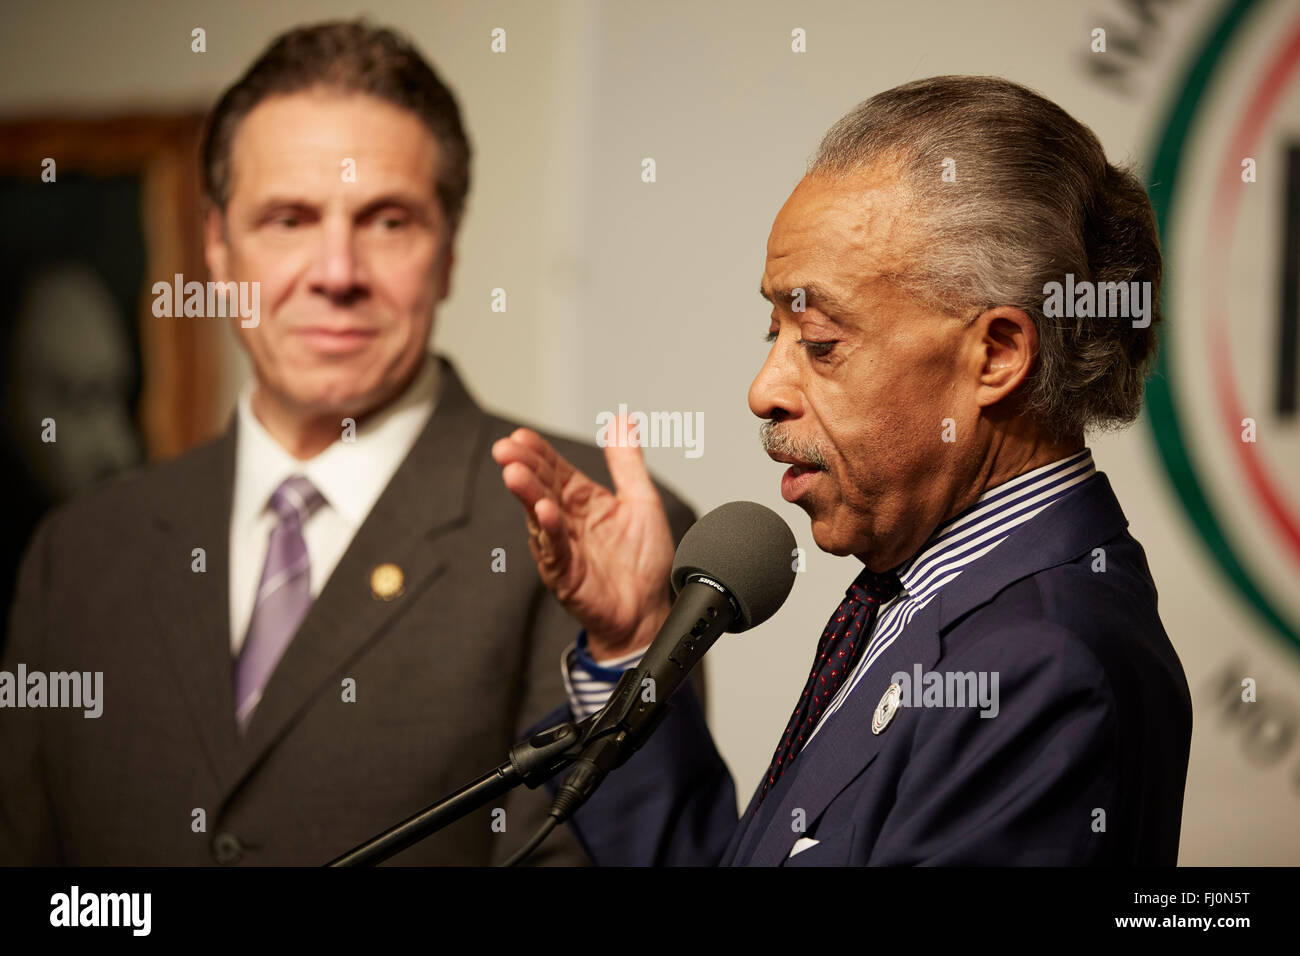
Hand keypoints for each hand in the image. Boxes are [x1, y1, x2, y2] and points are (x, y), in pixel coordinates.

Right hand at [491, 421, 674, 660]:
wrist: (649, 612)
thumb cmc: (643, 563)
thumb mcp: (642, 501)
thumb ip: (628, 463)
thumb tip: (622, 422)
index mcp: (583, 502)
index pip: (555, 470)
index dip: (539, 452)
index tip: (521, 435)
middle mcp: (567, 522)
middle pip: (541, 488)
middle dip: (523, 467)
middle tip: (506, 449)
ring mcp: (562, 548)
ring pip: (539, 516)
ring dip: (527, 495)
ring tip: (515, 473)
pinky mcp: (565, 574)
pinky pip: (554, 549)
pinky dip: (548, 530)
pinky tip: (544, 512)